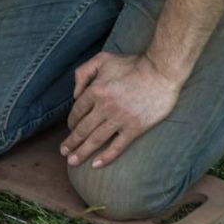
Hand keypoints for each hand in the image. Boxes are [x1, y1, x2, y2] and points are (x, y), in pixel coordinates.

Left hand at [61, 52, 182, 168]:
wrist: (161, 71)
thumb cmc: (132, 64)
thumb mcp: (102, 59)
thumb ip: (83, 73)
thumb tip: (75, 94)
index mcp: (95, 90)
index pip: (77, 111)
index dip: (71, 121)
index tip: (70, 129)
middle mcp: (105, 107)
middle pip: (83, 128)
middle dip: (71, 142)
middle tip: (63, 152)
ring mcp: (120, 119)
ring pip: (96, 139)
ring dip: (82, 151)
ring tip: (72, 161)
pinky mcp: (135, 128)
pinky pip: (118, 146)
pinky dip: (106, 157)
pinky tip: (96, 164)